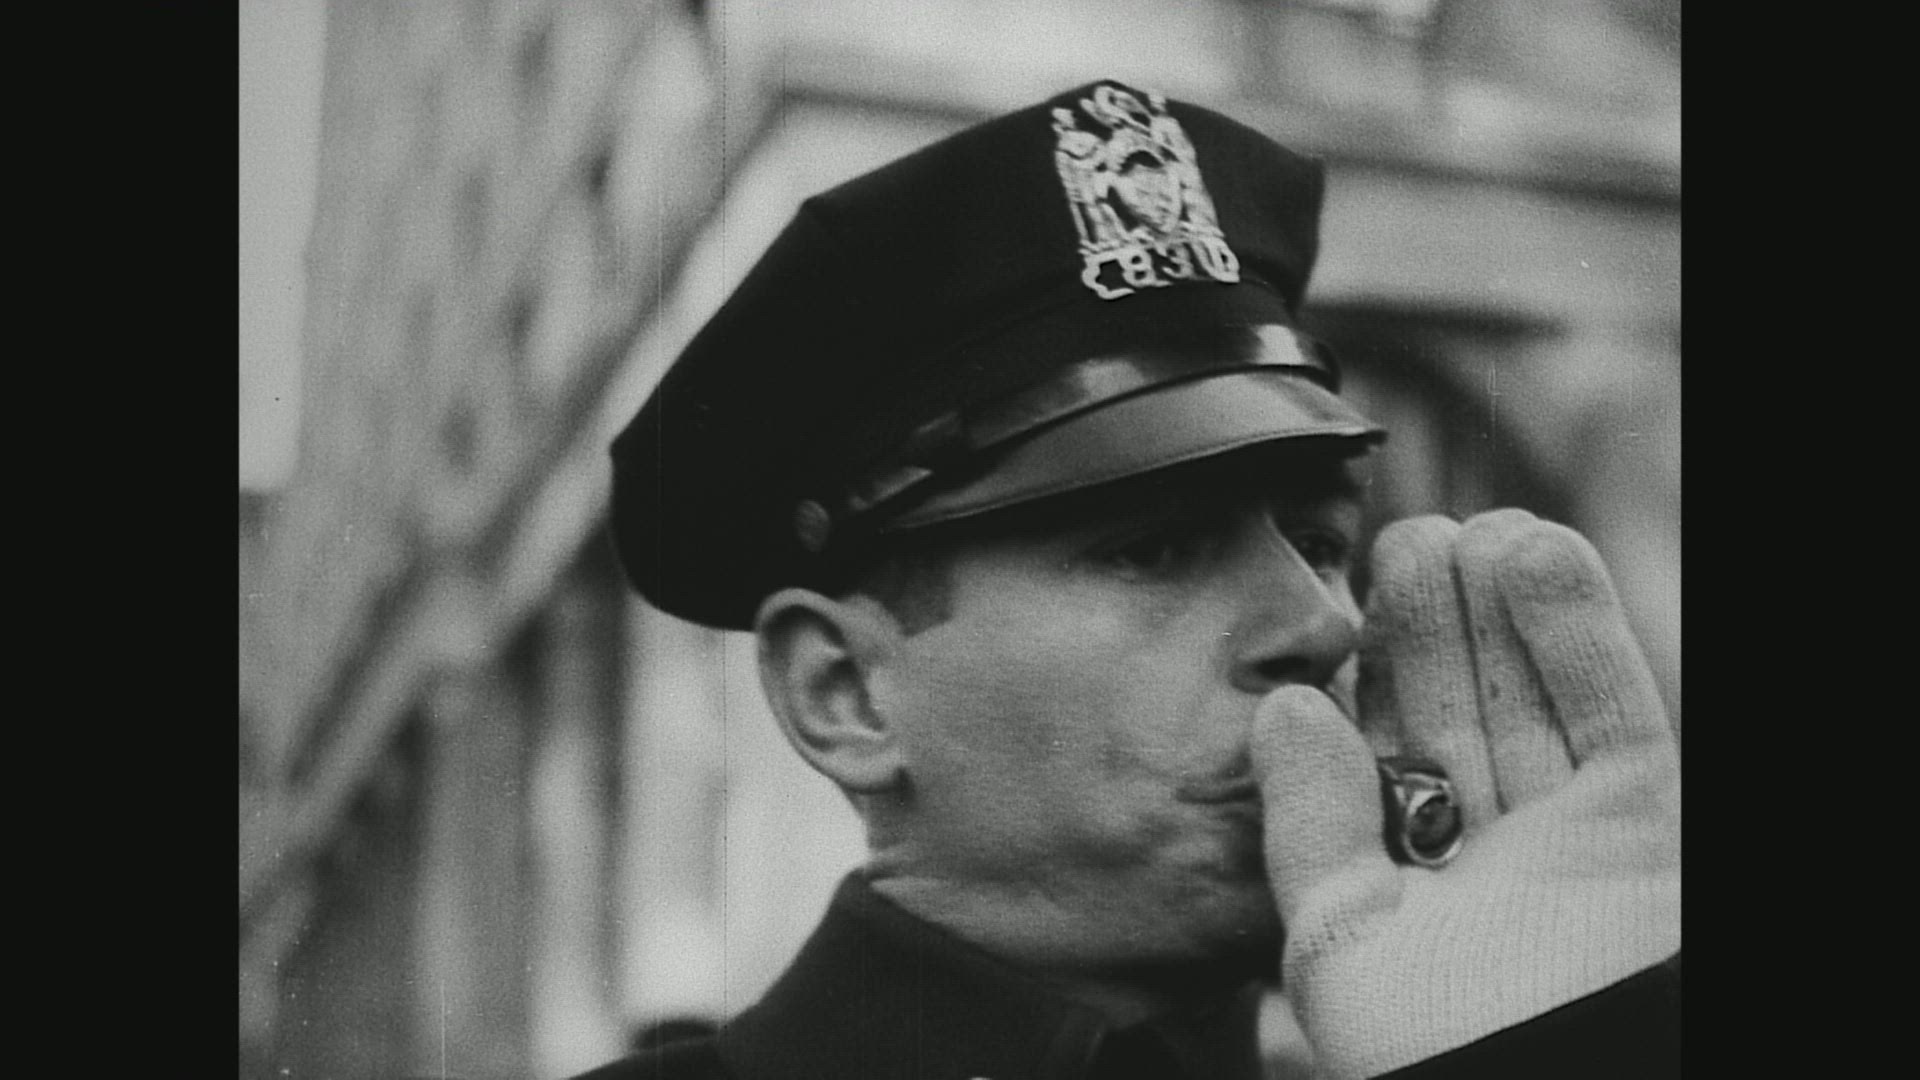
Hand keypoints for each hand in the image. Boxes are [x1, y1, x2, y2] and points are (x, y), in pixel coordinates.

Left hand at [1251, 510, 1679, 1078]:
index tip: (1350, 591)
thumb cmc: (1439, 1044)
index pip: (1383, 751)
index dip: (1373, 667)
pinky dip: (1579, 631)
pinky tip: (1539, 552)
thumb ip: (1312, 828)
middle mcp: (1486, 856)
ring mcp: (1568, 836)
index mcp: (1403, 888)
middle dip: (1437, 622)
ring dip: (1504, 608)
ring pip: (1533, 697)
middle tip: (1410, 535)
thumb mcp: (1338, 945)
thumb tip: (1285, 709)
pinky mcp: (1641, 822)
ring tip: (1473, 525)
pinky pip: (1611, 711)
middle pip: (1461, 711)